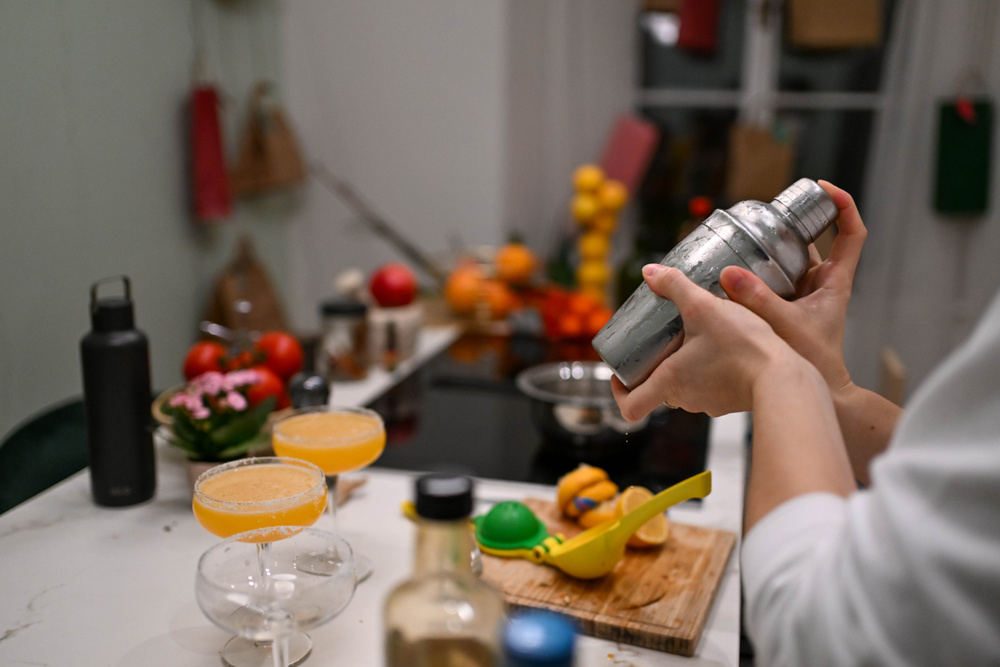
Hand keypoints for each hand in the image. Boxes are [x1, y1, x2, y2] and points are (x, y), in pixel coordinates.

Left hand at [612, 264, 800, 420]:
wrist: (787, 376)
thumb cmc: (744, 347)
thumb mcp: (704, 307)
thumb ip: (675, 286)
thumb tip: (650, 272)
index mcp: (670, 382)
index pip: (631, 407)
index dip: (619, 393)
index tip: (620, 376)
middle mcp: (686, 400)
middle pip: (657, 392)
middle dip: (654, 367)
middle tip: (658, 342)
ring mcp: (710, 404)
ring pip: (685, 388)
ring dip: (684, 367)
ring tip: (692, 338)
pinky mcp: (732, 401)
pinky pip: (711, 387)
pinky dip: (709, 371)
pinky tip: (722, 348)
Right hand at [716, 180, 866, 397]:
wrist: (818, 393)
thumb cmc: (815, 363)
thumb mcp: (784, 325)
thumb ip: (756, 299)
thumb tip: (727, 274)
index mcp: (836, 282)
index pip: (852, 233)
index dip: (842, 206)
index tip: (823, 190)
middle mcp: (822, 285)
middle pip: (814, 242)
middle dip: (791, 225)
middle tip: (765, 214)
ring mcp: (804, 297)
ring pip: (790, 262)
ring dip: (769, 250)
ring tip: (743, 238)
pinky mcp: (786, 309)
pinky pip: (771, 282)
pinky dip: (755, 274)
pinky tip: (732, 274)